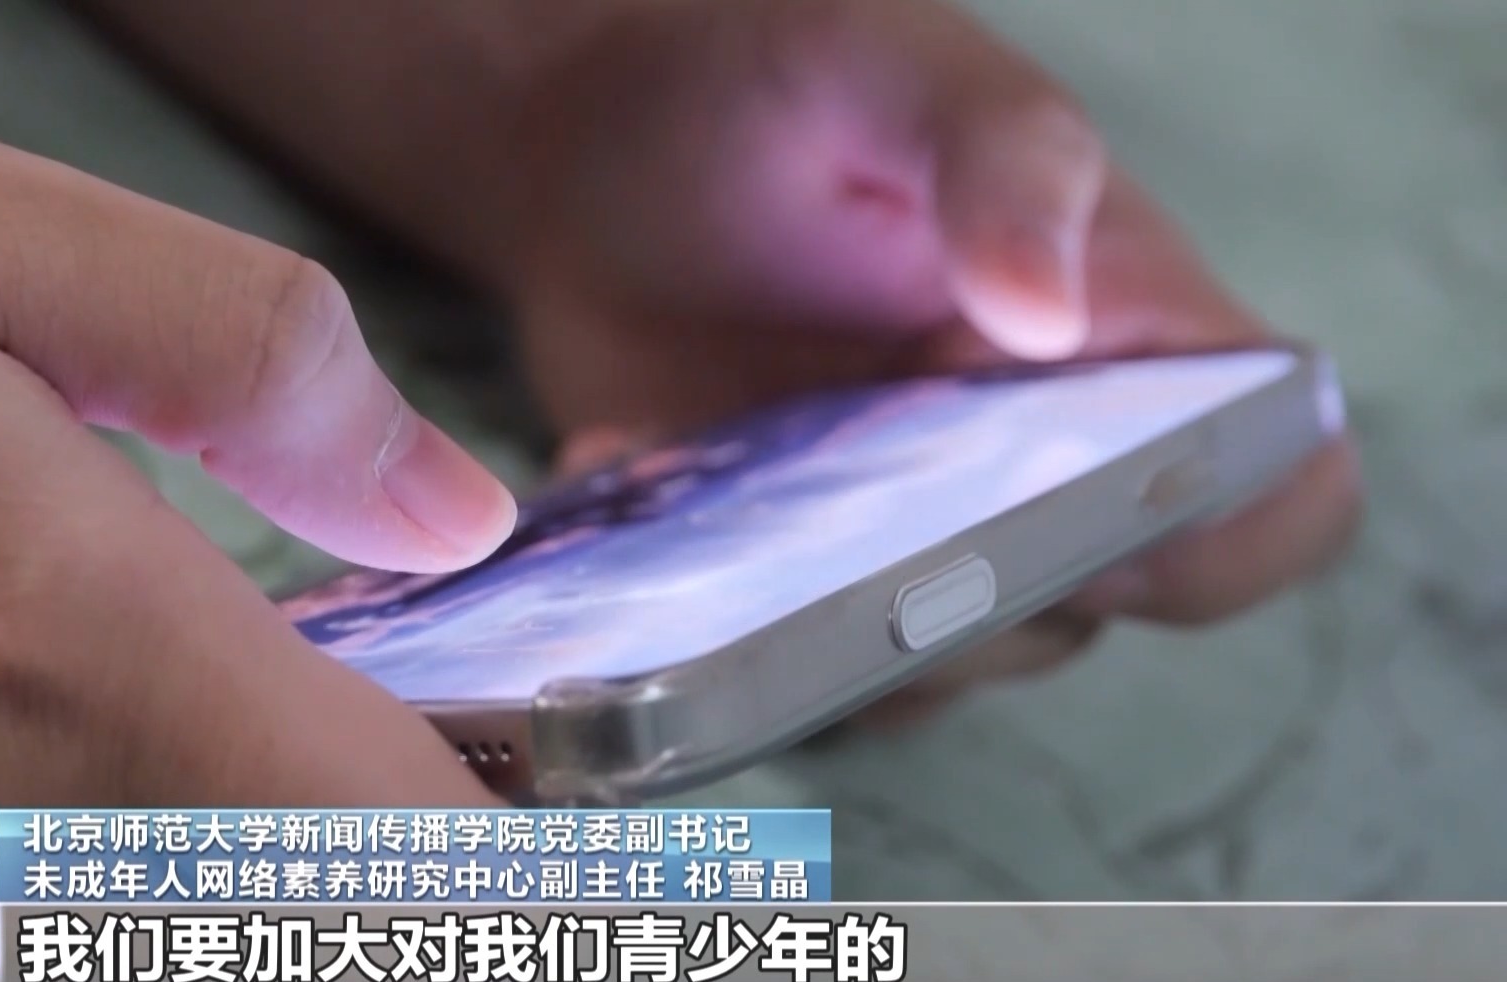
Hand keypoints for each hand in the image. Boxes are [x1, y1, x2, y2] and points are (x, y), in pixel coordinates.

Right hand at [0, 137, 514, 974]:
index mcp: (88, 660)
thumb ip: (253, 360)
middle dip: (394, 852)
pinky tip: (76, 782)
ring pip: (188, 942)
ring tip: (220, 745)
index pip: (426, 854)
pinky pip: (48, 947)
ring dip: (256, 869)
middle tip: (377, 741)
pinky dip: (113, 889)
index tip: (551, 782)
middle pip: (323, 926)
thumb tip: (450, 501)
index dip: (531, 839)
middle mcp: (7, 857)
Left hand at [501, 0, 1361, 721]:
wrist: (593, 139)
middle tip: (853, 511)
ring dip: (853, 630)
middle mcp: (1048, 458)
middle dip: (985, 596)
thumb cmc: (772, 81)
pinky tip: (668, 526)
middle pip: (1095, 611)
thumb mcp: (894, 69)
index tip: (1096, 515)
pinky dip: (749, 634)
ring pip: (950, 666)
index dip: (1228, 541)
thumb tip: (1056, 319)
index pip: (1277, 489)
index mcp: (1130, 338)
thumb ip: (1004, 159)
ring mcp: (919, 530)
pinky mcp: (796, 573)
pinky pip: (812, 671)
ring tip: (739, 512)